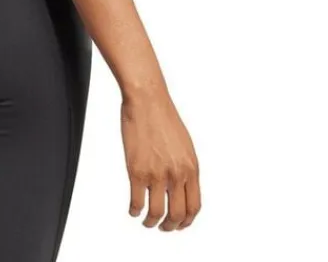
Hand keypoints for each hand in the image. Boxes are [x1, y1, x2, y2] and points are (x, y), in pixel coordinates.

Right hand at [120, 86, 200, 230]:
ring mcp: (156, 174)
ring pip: (157, 213)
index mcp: (191, 168)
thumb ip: (184, 167)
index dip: (186, 220)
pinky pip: (137, 201)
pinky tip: (133, 210)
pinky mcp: (136, 170)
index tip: (179, 223)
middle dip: (170, 226)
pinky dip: (135, 210)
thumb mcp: (184, 145)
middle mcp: (176, 174)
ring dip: (152, 222)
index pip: (194, 206)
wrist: (147, 100)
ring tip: (147, 222)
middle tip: (163, 227)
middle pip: (178, 215)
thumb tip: (180, 186)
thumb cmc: (162, 116)